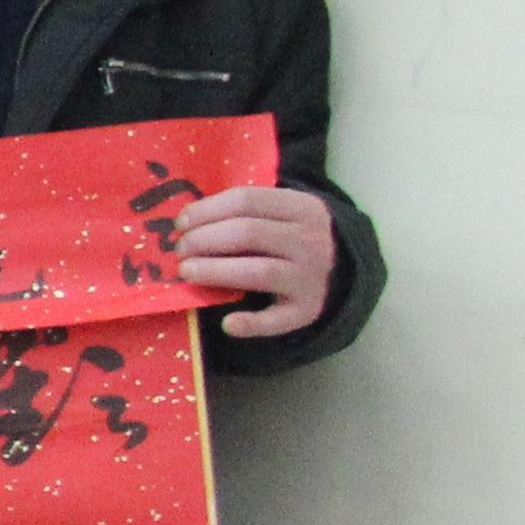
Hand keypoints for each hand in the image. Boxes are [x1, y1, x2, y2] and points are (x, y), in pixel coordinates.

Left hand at [178, 182, 336, 336]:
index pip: (246, 201)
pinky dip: (251, 324)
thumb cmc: (294, 236)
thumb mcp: (282, 213)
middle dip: (204, 240)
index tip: (180, 223)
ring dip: (215, 271)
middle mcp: (311, 241)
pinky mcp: (308, 311)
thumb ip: (245, 213)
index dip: (206, 210)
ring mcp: (311, 277)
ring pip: (258, 271)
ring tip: (186, 272)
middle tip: (180, 250)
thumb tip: (185, 223)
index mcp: (302, 208)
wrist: (344, 268)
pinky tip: (228, 324)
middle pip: (247, 233)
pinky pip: (277, 320)